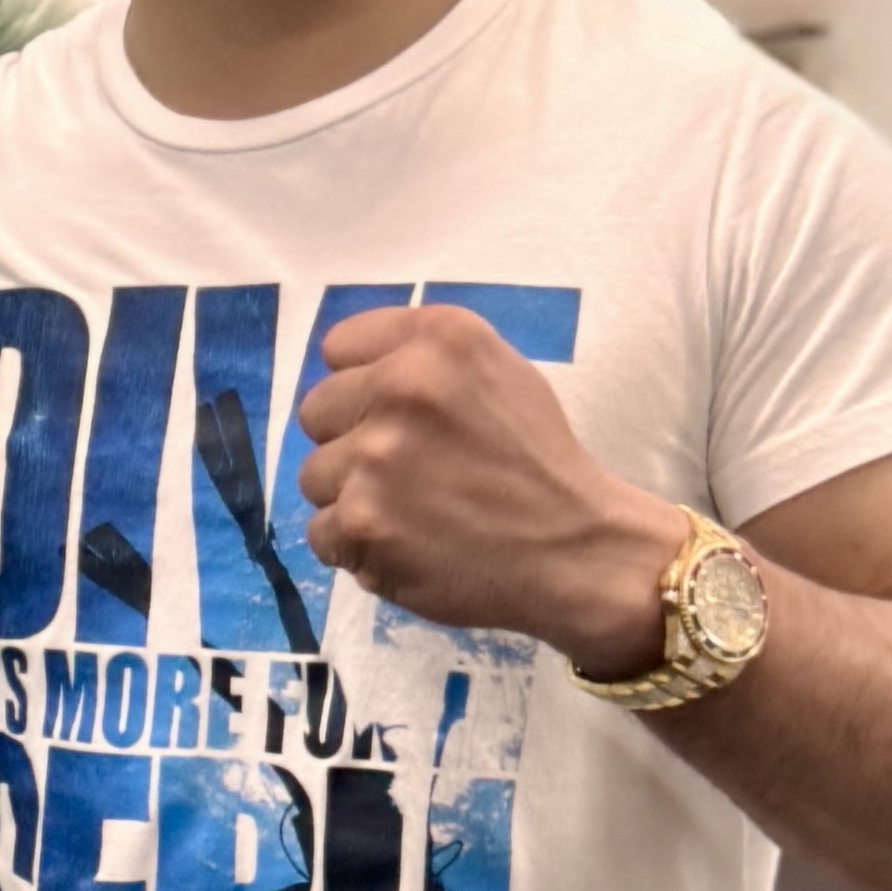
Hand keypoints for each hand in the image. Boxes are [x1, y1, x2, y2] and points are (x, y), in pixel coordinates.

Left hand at [294, 305, 682, 673]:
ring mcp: (375, 456)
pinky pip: (321, 532)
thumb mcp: (498, 371)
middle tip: (404, 471)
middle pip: (316, 411)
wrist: (577, 551)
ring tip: (411, 514)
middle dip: (349, 442)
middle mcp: (400, 385)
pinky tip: (405, 547)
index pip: (340, 347)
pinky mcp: (362, 521)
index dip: (360, 384)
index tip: (388, 413)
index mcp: (437, 339)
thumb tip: (351, 371)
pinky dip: (356, 548)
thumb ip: (423, 358)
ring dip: (352, 498)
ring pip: (314, 476)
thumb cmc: (539, 461)